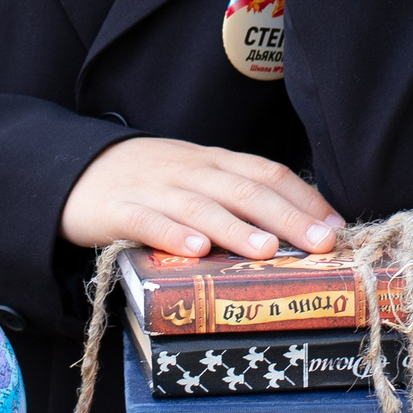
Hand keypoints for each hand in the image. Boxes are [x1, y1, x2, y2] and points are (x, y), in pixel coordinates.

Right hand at [61, 137, 344, 258]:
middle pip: (244, 190)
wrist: (76, 169)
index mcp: (213, 162)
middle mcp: (190, 171)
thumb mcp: (195, 178)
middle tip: (321, 243)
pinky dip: (173, 234)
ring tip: (267, 250)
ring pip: (201, 206)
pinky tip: (195, 250)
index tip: (336, 226)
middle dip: (287, 217)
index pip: (266, 172)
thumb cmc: (148, 182)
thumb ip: (235, 195)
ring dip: (237, 228)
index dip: (304, 198)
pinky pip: (148, 221)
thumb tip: (295, 227)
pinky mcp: (119, 210)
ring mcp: (155, 189)